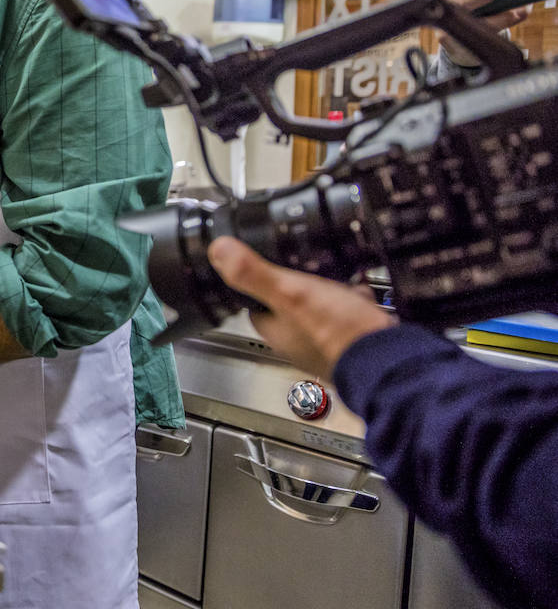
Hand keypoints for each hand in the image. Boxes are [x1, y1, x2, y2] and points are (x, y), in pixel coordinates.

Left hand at [207, 236, 394, 379]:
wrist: (388, 357)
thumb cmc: (338, 333)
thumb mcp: (290, 292)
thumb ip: (254, 273)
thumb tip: (219, 251)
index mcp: (275, 330)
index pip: (255, 301)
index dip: (259, 281)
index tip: (267, 264)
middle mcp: (298, 340)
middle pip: (291, 302)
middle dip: (303, 282)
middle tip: (313, 268)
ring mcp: (326, 342)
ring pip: (322, 306)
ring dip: (331, 290)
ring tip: (339, 277)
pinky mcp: (352, 341)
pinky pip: (349, 314)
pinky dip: (355, 301)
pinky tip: (362, 291)